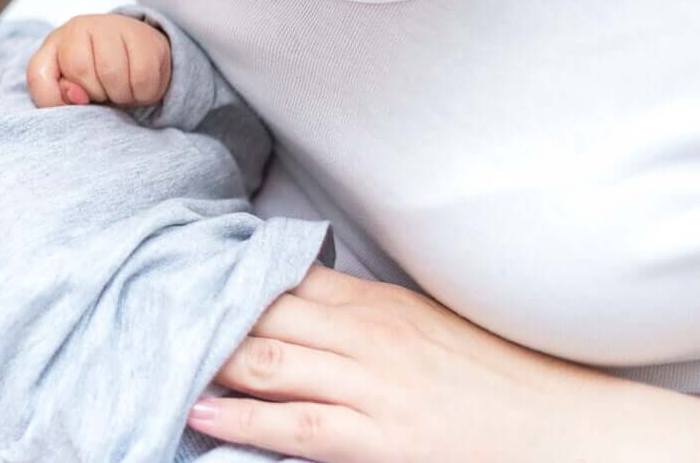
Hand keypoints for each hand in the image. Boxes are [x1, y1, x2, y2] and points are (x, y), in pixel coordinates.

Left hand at [27, 14, 171, 107]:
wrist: (136, 54)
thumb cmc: (95, 75)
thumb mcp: (65, 89)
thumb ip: (54, 97)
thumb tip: (75, 95)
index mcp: (55, 42)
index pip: (39, 75)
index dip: (54, 97)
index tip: (75, 99)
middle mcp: (81, 27)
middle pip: (81, 71)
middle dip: (95, 95)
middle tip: (105, 92)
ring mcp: (115, 27)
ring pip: (114, 75)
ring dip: (121, 96)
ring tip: (122, 89)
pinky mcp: (147, 38)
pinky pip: (143, 79)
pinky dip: (143, 94)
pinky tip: (139, 86)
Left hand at [188, 265, 671, 462]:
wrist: (559, 427)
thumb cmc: (490, 373)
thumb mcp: (423, 321)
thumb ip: (362, 308)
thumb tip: (303, 293)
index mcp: (374, 301)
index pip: (282, 277)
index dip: (225, 274)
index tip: (181, 269)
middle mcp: (364, 336)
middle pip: (261, 315)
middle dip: (203, 311)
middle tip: (149, 305)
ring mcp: (368, 387)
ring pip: (268, 363)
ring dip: (209, 357)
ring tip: (159, 351)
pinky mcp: (377, 439)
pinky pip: (295, 426)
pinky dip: (242, 418)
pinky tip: (200, 410)